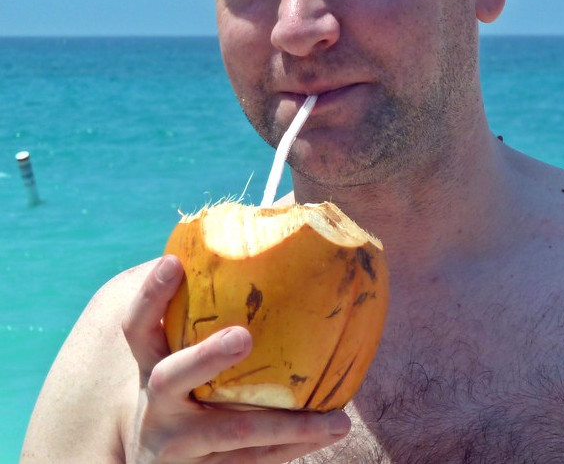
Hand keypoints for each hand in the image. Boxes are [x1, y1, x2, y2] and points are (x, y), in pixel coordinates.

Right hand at [122, 256, 350, 462]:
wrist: (154, 458)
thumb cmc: (185, 378)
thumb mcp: (183, 344)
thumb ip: (214, 298)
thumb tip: (287, 213)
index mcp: (151, 360)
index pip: (138, 325)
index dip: (150, 294)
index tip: (173, 262)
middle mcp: (155, 403)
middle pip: (170, 377)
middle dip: (205, 355)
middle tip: (243, 335)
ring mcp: (175, 444)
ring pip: (227, 434)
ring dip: (283, 426)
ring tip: (337, 420)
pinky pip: (251, 461)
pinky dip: (292, 447)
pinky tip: (333, 428)